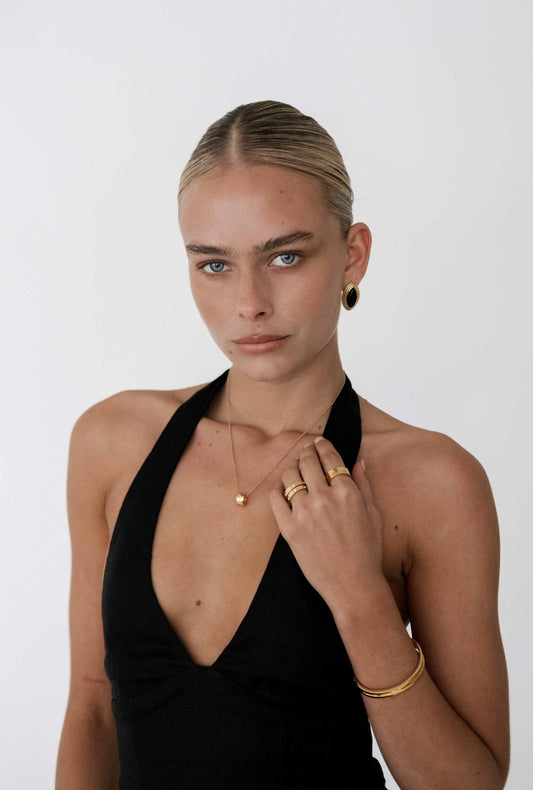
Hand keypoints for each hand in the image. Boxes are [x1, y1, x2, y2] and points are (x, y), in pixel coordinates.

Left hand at [269, 437, 383, 610]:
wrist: (353, 585)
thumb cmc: (367, 551)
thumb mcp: (373, 514)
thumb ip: (364, 485)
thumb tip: (358, 462)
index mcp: (347, 492)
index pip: (330, 457)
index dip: (323, 445)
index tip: (318, 442)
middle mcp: (325, 498)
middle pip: (307, 462)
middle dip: (306, 453)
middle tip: (305, 452)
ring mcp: (305, 513)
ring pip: (289, 476)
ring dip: (291, 469)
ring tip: (294, 471)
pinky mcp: (289, 528)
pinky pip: (275, 498)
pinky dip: (278, 490)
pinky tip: (283, 491)